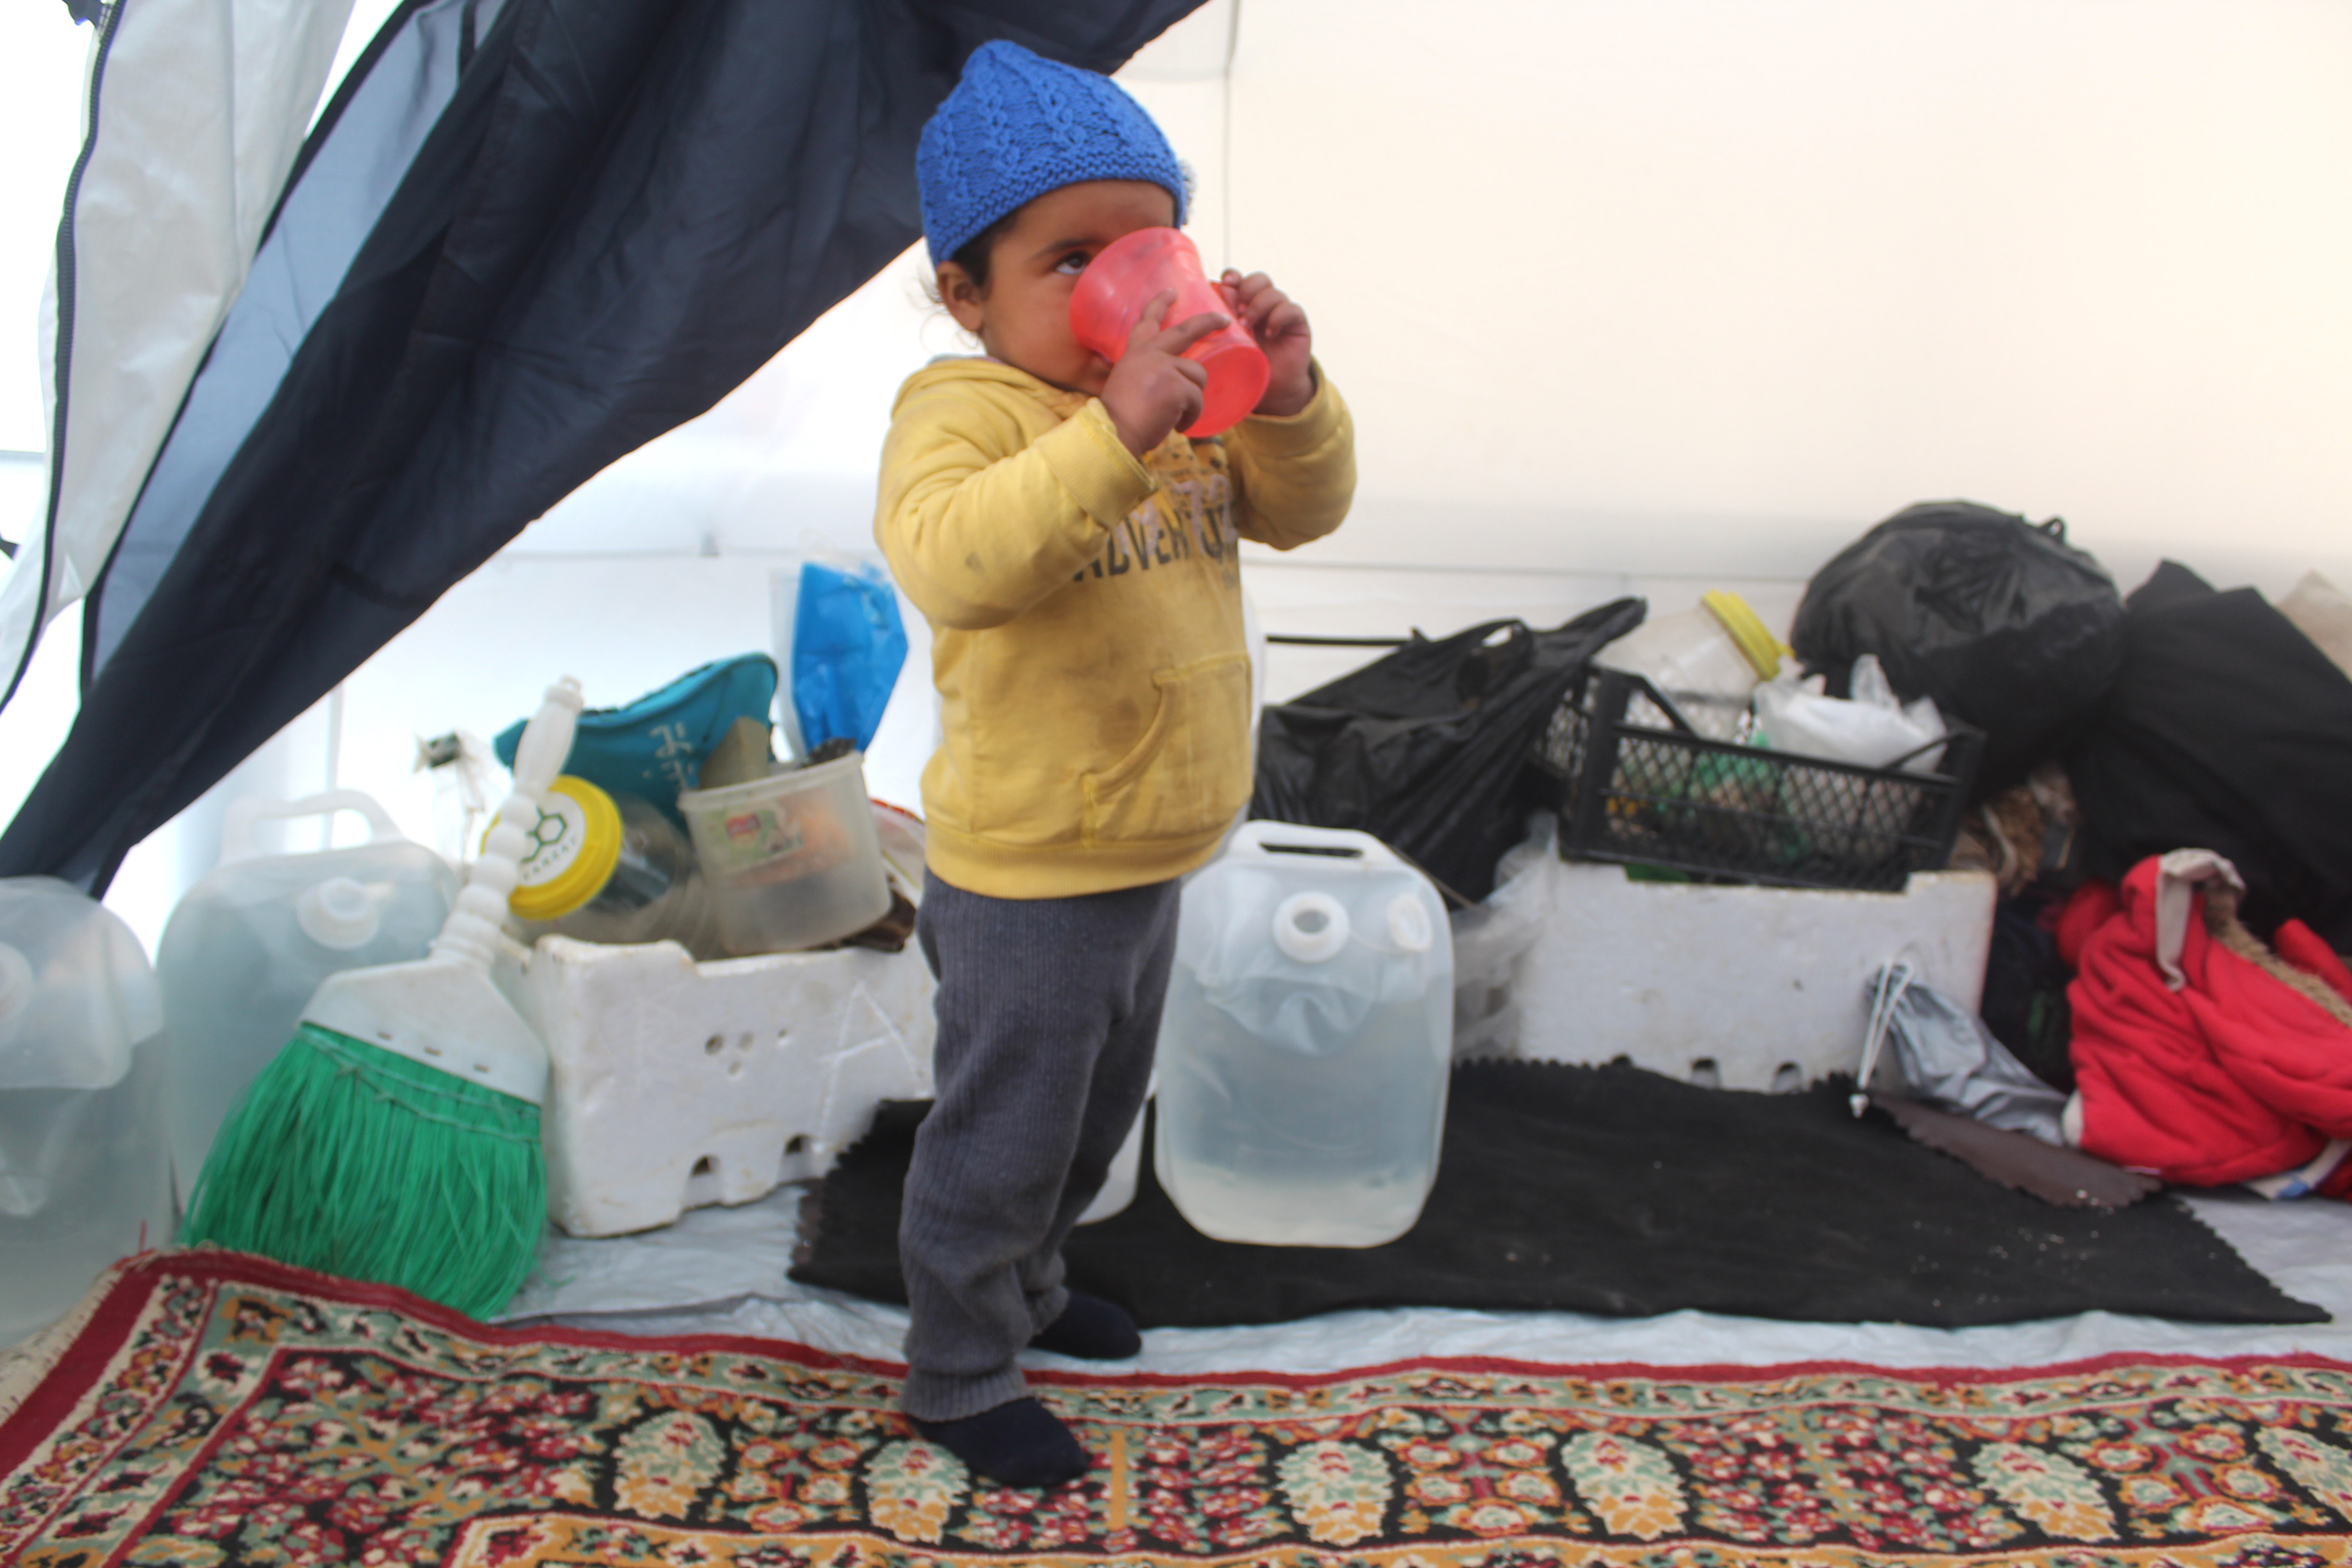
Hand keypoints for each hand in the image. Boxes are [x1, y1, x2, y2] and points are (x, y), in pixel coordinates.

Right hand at [1100, 290, 1224, 455]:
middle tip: (1225, 319)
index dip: (1160, 305)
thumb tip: (1172, 385)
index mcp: (1135, 354)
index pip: (1148, 322)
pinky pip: (1198, 399)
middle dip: (1208, 322)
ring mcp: (1163, 367)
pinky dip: (1191, 416)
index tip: (1172, 292)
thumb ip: (1148, 375)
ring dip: (1193, 400)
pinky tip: (1177, 426)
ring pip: (1198, 376)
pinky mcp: (1176, 385)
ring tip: (1176, 416)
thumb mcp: (1129, 385)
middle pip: (1186, 331)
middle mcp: (1149, 354)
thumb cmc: (1121, 419)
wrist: (1115, 434)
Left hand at [1220, 269, 1313, 416]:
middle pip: (1259, 279)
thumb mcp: (1229, 343)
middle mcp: (1263, 304)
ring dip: (1258, 306)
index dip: (1233, 276)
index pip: (1240, 279)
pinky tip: (1270, 333)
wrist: (1273, 388)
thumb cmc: (1245, 366)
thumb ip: (1222, 321)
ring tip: (1249, 327)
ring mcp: (1281, 311)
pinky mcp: (1297, 322)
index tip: (1226, 284)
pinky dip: (1279, 317)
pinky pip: (1291, 309)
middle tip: (1237, 312)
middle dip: (1246, 291)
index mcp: (1243, 305)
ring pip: (1274, 292)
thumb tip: (1214, 297)